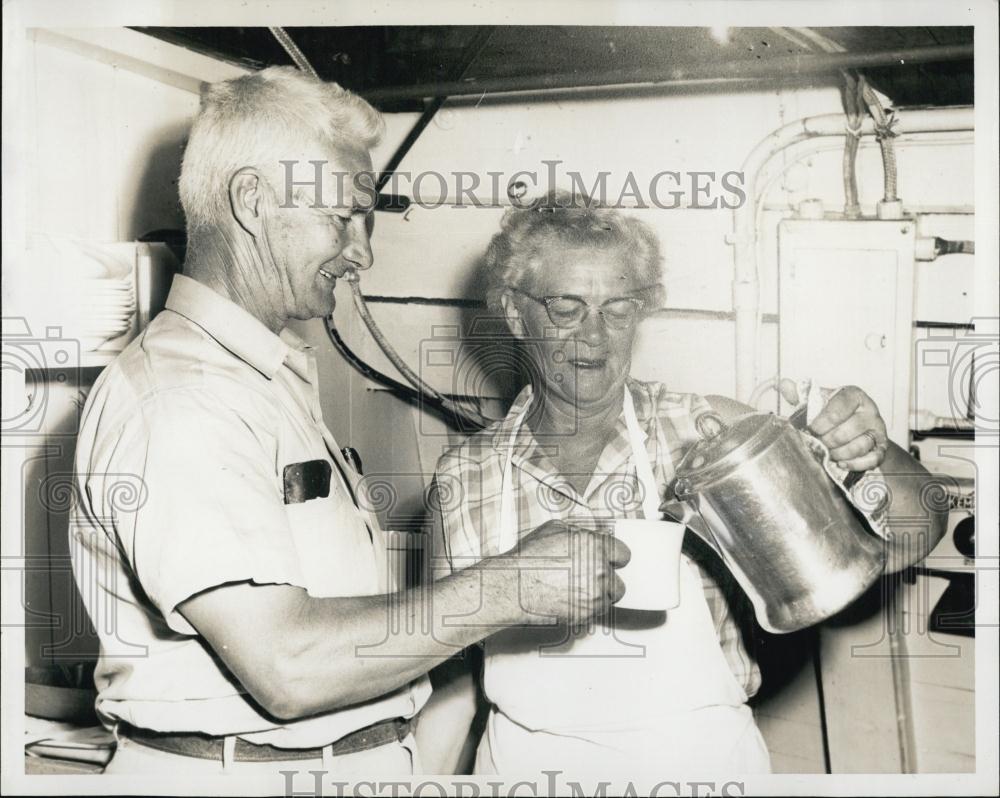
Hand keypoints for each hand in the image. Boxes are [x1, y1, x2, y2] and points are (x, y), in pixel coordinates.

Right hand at [503, 520, 629, 625]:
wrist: (515, 586)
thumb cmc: (530, 558)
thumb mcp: (554, 529)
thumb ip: (580, 531)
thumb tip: (592, 533)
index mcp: (596, 546)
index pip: (624, 554)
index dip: (614, 557)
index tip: (610, 560)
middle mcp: (600, 571)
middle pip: (619, 580)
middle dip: (607, 579)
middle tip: (591, 577)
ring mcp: (595, 594)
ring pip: (610, 598)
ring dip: (599, 595)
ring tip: (579, 589)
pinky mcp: (587, 613)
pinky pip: (597, 612)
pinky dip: (588, 608)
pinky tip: (572, 599)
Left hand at [780, 380, 887, 470]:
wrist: (858, 429)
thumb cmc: (836, 414)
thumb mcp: (819, 402)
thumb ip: (801, 395)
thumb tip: (784, 384)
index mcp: (854, 395)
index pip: (840, 406)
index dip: (823, 420)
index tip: (812, 428)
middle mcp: (869, 411)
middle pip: (849, 428)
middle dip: (828, 440)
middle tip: (817, 444)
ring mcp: (878, 430)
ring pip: (860, 445)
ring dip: (839, 453)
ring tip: (827, 454)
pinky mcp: (882, 447)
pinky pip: (872, 459)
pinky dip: (855, 464)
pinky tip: (841, 464)